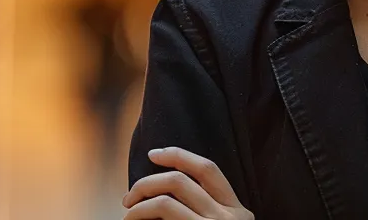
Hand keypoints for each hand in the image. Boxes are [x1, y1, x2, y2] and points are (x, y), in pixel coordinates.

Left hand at [122, 147, 252, 219]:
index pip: (208, 169)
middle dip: (148, 183)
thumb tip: (165, 189)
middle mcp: (230, 217)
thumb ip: (207, 210)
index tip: (153, 153)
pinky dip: (141, 215)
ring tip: (128, 214)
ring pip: (165, 201)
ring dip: (138, 205)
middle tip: (129, 197)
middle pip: (180, 181)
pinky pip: (164, 213)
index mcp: (239, 211)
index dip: (179, 155)